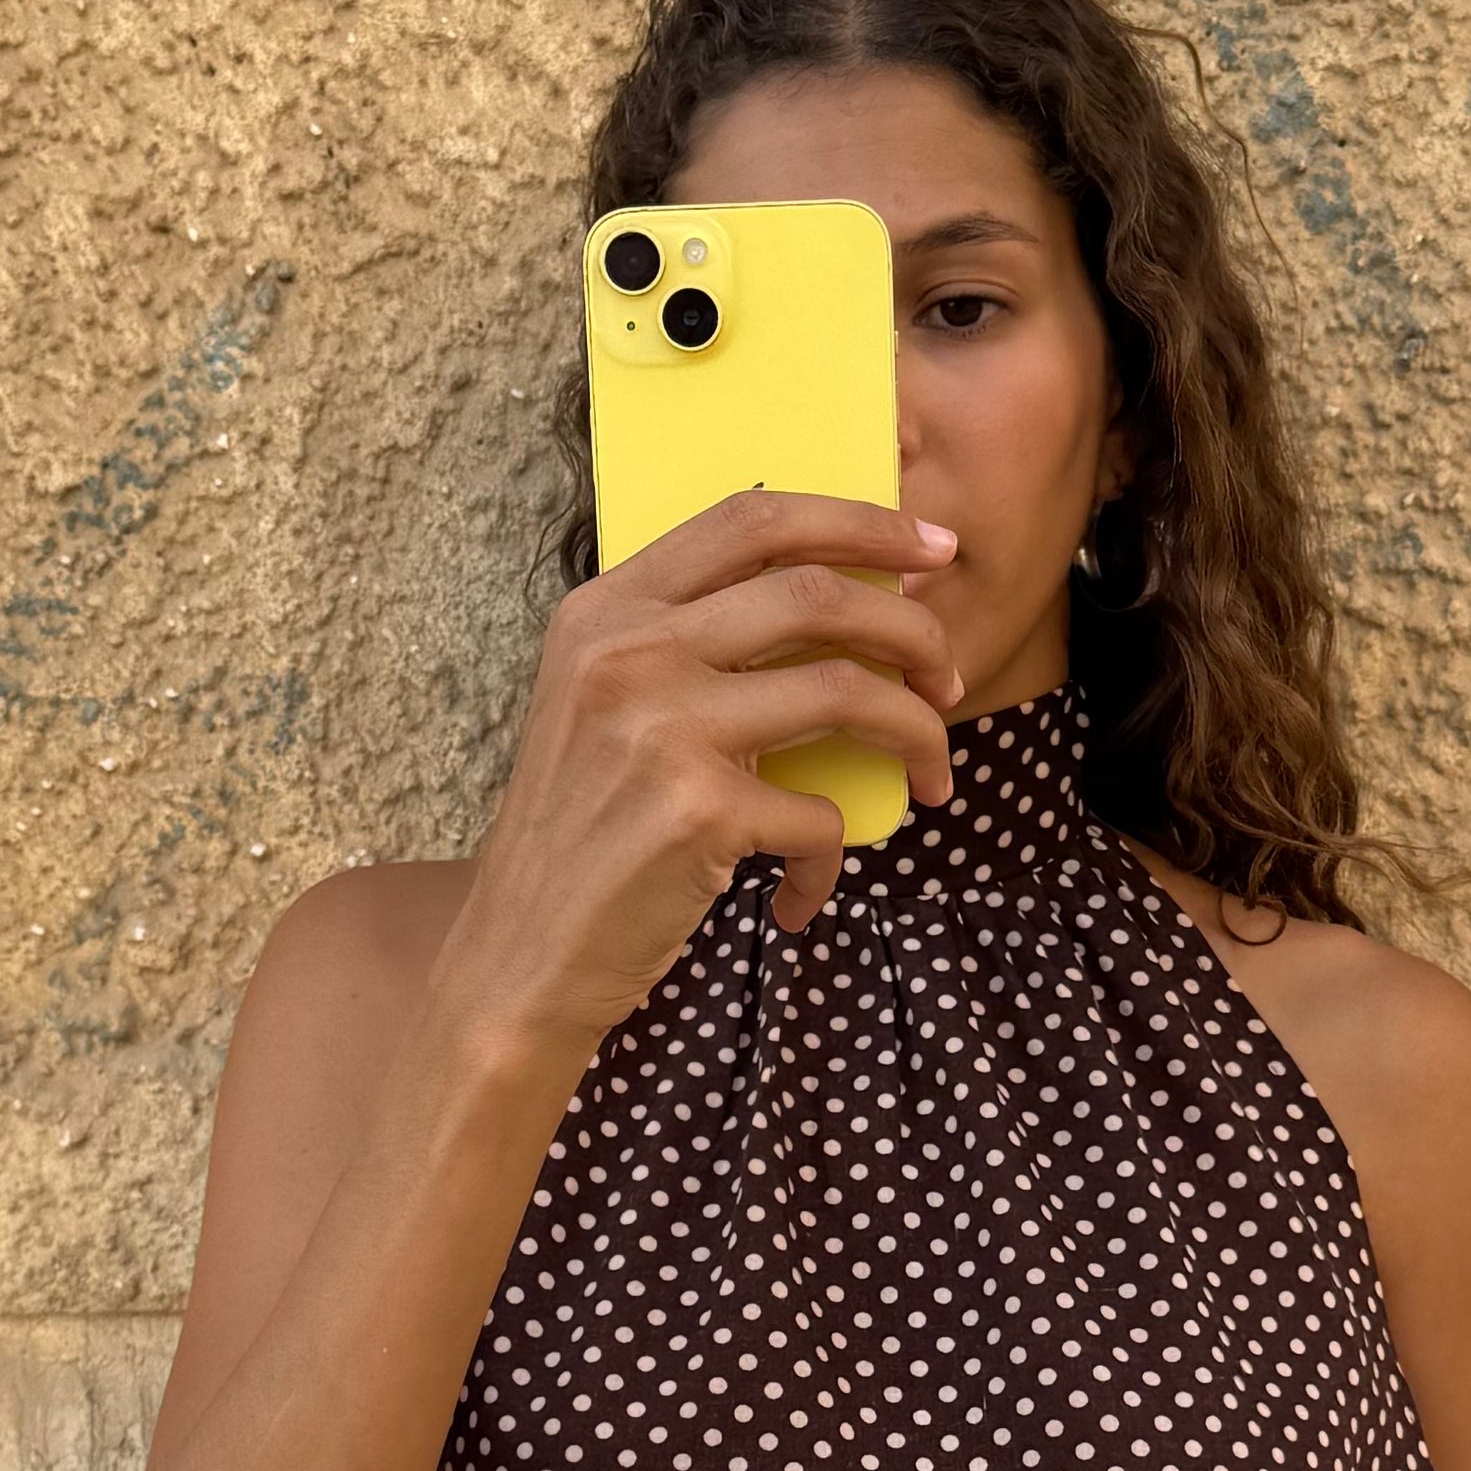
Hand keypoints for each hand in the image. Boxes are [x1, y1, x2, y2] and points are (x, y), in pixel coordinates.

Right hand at [436, 486, 965, 1068]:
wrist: (523, 953)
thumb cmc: (586, 834)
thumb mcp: (606, 706)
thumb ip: (690, 646)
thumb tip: (841, 605)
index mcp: (608, 610)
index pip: (752, 517)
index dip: (859, 522)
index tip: (931, 548)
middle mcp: (628, 652)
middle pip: (816, 593)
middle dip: (913, 632)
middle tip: (947, 679)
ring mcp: (661, 727)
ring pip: (847, 693)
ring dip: (916, 735)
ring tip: (931, 778)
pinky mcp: (697, 812)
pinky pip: (819, 816)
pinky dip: (829, 859)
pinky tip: (800, 893)